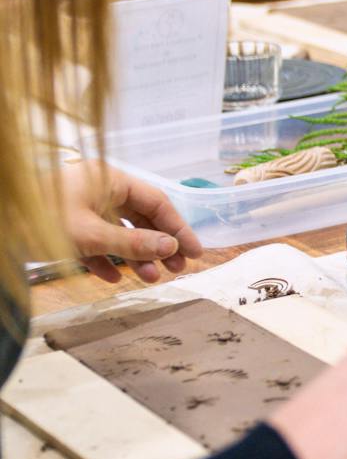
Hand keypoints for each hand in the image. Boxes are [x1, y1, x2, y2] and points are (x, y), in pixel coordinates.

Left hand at [56, 161, 201, 282]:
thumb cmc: (40, 220)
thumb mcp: (91, 235)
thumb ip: (133, 242)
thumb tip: (172, 247)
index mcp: (109, 180)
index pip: (156, 202)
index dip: (178, 228)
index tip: (194, 252)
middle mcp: (99, 190)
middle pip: (140, 217)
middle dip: (158, 245)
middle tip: (176, 268)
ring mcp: (81, 206)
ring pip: (118, 232)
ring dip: (135, 256)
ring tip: (150, 279)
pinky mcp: (64, 225)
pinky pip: (93, 241)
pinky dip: (105, 259)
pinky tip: (114, 278)